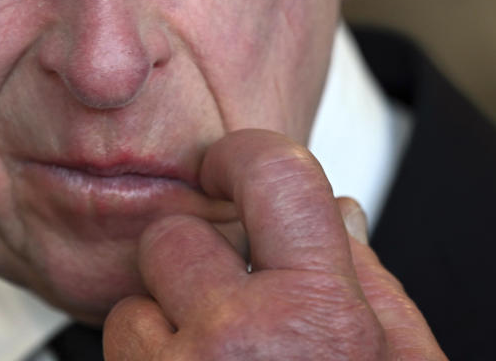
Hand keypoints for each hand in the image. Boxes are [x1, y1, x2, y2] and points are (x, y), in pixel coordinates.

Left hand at [103, 129, 445, 359]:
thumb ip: (375, 288)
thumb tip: (343, 215)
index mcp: (322, 315)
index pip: (274, 173)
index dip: (243, 155)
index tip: (227, 162)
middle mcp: (244, 342)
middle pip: (177, 235)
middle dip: (197, 262)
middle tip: (231, 306)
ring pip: (135, 297)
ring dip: (165, 319)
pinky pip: (119, 341)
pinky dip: (146, 357)